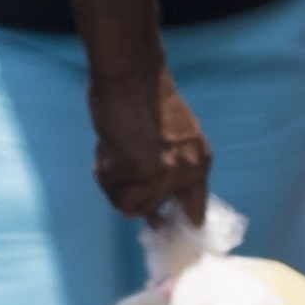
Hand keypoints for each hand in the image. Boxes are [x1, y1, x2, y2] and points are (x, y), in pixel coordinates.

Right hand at [88, 65, 211, 222]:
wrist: (132, 77)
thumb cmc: (146, 101)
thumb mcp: (176, 137)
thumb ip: (172, 170)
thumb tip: (156, 212)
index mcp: (199, 161)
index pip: (195, 211)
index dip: (176, 225)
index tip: (160, 227)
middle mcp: (186, 172)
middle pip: (151, 212)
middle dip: (133, 195)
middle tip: (123, 171)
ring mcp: (164, 173)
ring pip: (129, 206)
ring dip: (115, 184)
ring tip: (115, 153)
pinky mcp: (141, 171)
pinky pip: (113, 191)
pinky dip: (104, 174)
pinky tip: (108, 149)